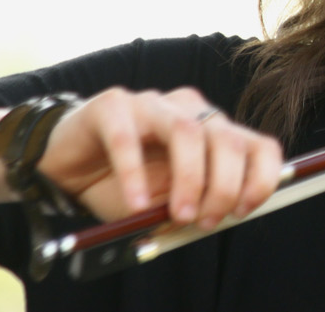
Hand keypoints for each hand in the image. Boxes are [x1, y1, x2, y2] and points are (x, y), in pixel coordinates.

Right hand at [34, 87, 283, 228]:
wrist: (63, 166)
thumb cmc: (121, 184)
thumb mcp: (165, 203)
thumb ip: (193, 204)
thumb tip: (219, 216)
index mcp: (213, 132)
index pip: (259, 145)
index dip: (261, 178)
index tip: (244, 210)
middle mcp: (190, 111)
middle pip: (227, 139)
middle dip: (223, 186)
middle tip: (205, 221)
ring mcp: (152, 103)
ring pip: (187, 131)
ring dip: (190, 179)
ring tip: (178, 215)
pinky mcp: (113, 105)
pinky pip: (128, 138)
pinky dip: (135, 175)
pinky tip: (136, 203)